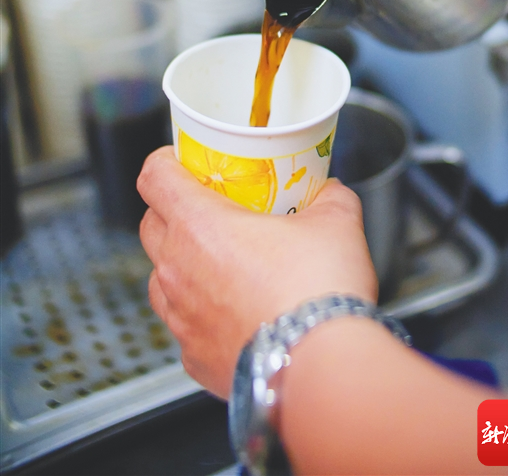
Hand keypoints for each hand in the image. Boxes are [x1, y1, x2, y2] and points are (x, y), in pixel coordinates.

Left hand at [137, 147, 376, 397]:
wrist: (321, 367)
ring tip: (223, 261)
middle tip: (213, 207)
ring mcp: (180, 318)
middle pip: (151, 224)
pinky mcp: (193, 356)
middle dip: (173, 209)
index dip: (166, 161)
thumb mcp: (336, 220)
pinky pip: (184, 323)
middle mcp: (177, 270)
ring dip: (183, 262)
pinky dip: (201, 311)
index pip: (154, 177)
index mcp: (198, 225)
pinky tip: (235, 309)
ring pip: (161, 276)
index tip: (184, 160)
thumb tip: (328, 191)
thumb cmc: (318, 291)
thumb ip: (327, 195)